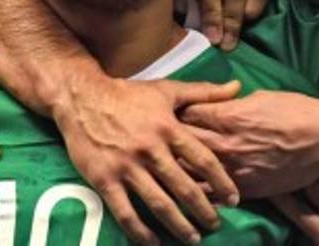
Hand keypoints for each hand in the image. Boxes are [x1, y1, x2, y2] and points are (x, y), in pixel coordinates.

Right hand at [53, 75, 241, 244]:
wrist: (81, 98)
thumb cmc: (127, 94)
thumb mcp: (167, 90)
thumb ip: (204, 93)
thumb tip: (237, 87)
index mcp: (168, 128)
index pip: (204, 160)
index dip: (222, 182)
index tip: (234, 199)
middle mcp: (150, 149)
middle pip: (184, 188)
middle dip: (204, 211)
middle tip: (215, 225)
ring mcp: (126, 166)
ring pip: (159, 204)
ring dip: (179, 226)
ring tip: (192, 238)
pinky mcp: (104, 179)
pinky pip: (125, 212)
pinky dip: (141, 232)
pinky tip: (153, 242)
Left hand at [182, 90, 318, 197]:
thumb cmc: (295, 111)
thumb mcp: (259, 97)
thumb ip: (231, 103)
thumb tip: (216, 104)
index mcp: (227, 116)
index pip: (185, 114)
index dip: (175, 113)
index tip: (171, 114)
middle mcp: (226, 144)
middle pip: (181, 142)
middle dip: (170, 138)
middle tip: (163, 139)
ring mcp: (235, 169)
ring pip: (191, 171)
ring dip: (179, 167)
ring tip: (170, 165)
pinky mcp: (247, 189)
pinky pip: (212, 193)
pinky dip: (199, 189)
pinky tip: (192, 188)